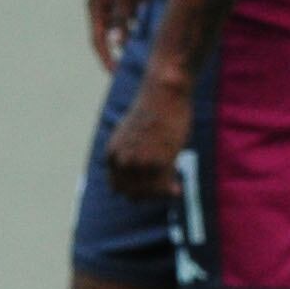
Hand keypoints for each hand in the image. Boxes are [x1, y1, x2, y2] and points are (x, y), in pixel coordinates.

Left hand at [104, 58, 188, 201]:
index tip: (149, 187)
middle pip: (132, 195)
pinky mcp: (159, 161)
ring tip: (172, 189)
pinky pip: (163, 188)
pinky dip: (171, 192)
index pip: (117, 187)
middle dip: (148, 196)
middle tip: (163, 191)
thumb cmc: (152, 109)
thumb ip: (128, 152)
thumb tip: (135, 168)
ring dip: (160, 195)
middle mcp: (123, 161)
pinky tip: (177, 189)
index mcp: (112, 153)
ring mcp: (140, 163)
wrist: (164, 93)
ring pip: (148, 194)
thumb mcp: (130, 132)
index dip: (134, 190)